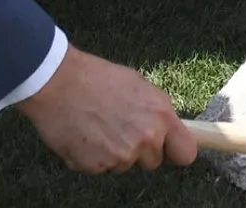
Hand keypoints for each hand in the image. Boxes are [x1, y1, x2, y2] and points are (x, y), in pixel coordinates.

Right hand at [16, 48, 195, 172]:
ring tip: (98, 126)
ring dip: (115, 153)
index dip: (176, 151)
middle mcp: (146, 138)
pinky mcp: (97, 167)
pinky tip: (84, 134)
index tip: (168, 149)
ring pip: (125, 165)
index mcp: (160, 115)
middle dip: (140, 151)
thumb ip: (155, 110)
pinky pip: (101, 168)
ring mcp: (121, 156)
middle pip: (153, 162)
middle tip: (121, 129)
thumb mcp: (138, 85)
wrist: (59, 82)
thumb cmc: (97, 78)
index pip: (186, 153)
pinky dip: (93, 157)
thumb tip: (164, 126)